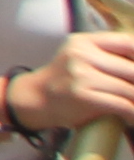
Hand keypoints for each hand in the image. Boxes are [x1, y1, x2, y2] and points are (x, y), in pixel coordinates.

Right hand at [19, 32, 133, 130]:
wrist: (35, 98)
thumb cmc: (65, 79)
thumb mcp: (81, 57)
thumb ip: (107, 55)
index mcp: (84, 41)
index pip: (128, 43)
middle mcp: (82, 54)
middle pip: (132, 69)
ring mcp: (81, 75)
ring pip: (129, 89)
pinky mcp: (82, 96)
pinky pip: (121, 105)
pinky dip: (132, 114)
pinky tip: (132, 119)